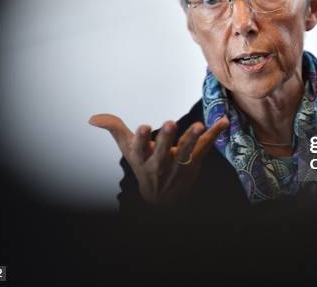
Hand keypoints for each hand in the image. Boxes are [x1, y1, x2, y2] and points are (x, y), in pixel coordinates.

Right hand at [89, 114, 228, 203]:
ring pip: (186, 151)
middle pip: (163, 151)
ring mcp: (178, 165)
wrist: (162, 198)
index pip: (139, 148)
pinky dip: (215, 135)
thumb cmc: (144, 165)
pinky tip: (224, 122)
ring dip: (192, 138)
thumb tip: (93, 118)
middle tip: (170, 124)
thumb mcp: (128, 149)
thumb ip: (114, 129)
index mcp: (142, 158)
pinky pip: (205, 148)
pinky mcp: (194, 164)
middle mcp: (159, 164)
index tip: (142, 127)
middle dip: (166, 138)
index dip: (141, 139)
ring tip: (199, 125)